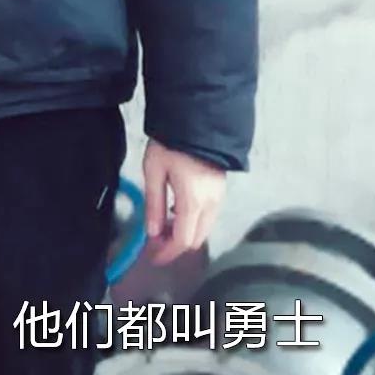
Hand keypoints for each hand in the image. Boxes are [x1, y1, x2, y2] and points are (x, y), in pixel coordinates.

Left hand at [142, 139, 225, 266]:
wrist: (197, 117)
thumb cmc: (171, 143)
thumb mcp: (154, 171)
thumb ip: (153, 204)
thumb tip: (152, 233)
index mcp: (193, 201)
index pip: (182, 241)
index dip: (167, 253)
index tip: (153, 257)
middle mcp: (211, 204)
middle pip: (196, 239)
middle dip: (175, 245)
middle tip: (155, 239)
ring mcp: (220, 196)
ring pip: (204, 229)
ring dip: (185, 233)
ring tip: (163, 222)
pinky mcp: (221, 189)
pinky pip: (209, 216)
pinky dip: (193, 221)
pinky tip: (177, 208)